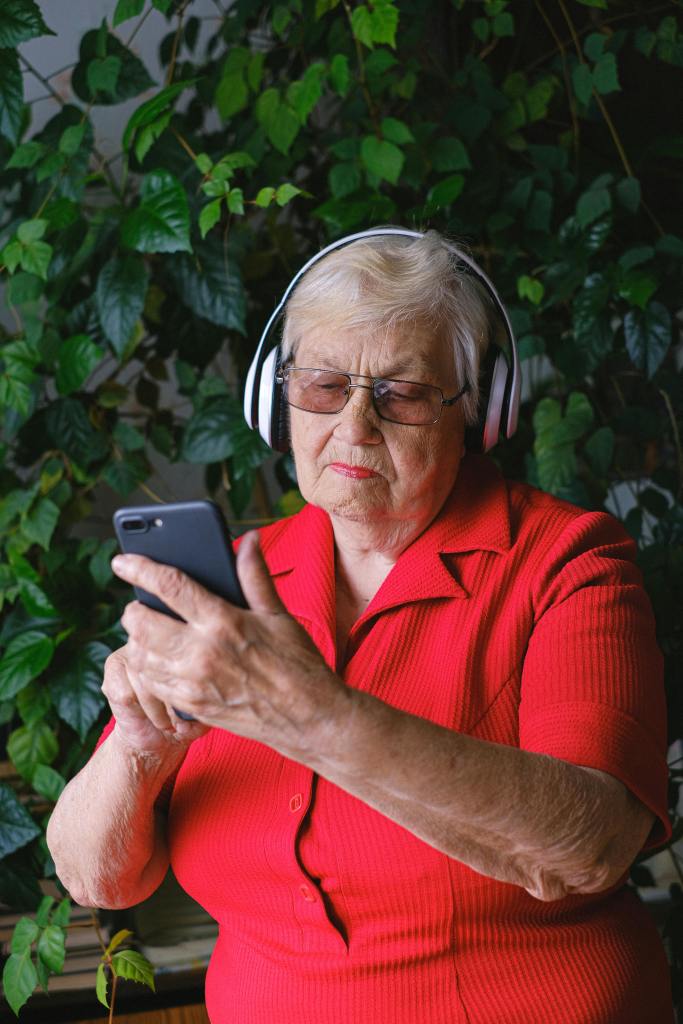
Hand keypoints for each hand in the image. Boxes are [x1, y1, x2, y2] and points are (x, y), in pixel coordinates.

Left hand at [111, 531, 346, 759]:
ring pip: (139, 654)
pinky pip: (150, 683)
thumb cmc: (298, 663)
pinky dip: (146, 668)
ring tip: (148, 630)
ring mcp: (193, 683)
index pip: (169, 586)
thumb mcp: (278, 614)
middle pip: (141, 622)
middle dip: (133, 608)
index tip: (123, 560)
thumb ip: (255, 575)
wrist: (308, 717)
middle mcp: (201, 652)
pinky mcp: (191, 706)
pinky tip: (158, 659)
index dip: (140, 568)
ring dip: (137, 639)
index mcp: (223, 621)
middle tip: (140, 603)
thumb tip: (250, 540)